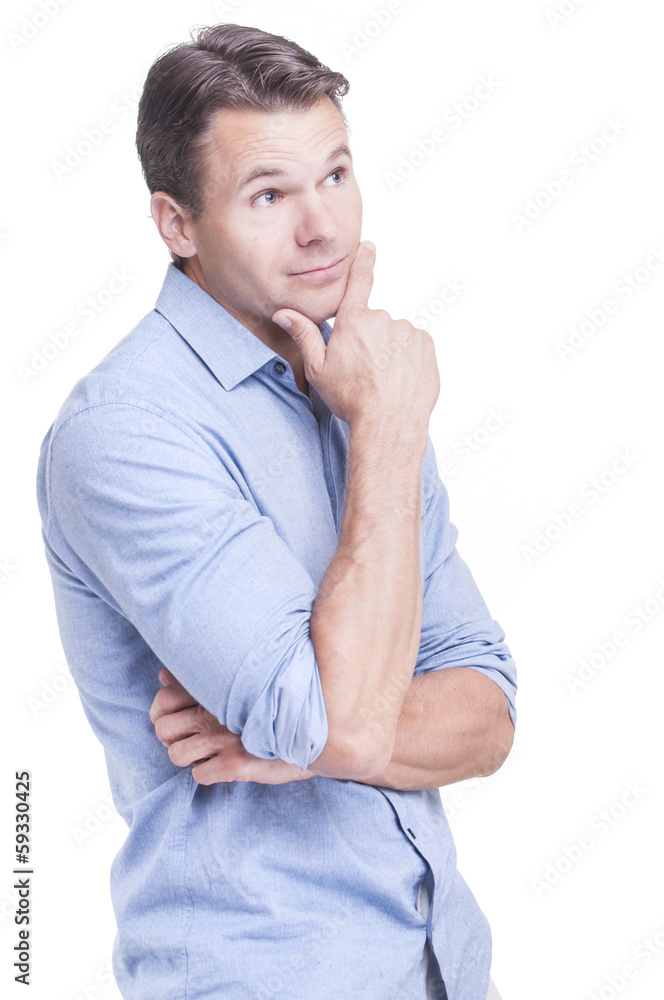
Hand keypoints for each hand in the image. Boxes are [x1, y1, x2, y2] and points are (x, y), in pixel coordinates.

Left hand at [149, 668, 314, 785]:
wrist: (316, 726)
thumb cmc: (273, 702)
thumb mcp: (239, 683)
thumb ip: (199, 679)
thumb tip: (163, 674)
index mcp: (213, 688)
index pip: (162, 700)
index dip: (162, 713)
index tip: (177, 717)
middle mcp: (215, 710)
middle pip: (163, 729)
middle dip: (172, 738)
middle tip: (191, 739)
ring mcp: (224, 737)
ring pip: (176, 754)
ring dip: (187, 756)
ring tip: (205, 753)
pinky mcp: (236, 763)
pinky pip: (200, 775)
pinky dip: (206, 773)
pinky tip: (221, 766)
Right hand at [272, 241, 439, 431]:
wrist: (389, 423)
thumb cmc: (351, 398)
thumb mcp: (319, 369)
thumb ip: (304, 335)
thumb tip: (283, 313)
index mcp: (355, 322)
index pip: (360, 280)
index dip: (364, 261)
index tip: (369, 246)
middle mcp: (383, 320)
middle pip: (375, 322)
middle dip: (370, 339)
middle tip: (364, 369)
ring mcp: (408, 332)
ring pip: (396, 335)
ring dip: (390, 350)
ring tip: (383, 378)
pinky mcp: (426, 347)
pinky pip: (414, 346)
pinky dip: (408, 358)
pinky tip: (399, 379)